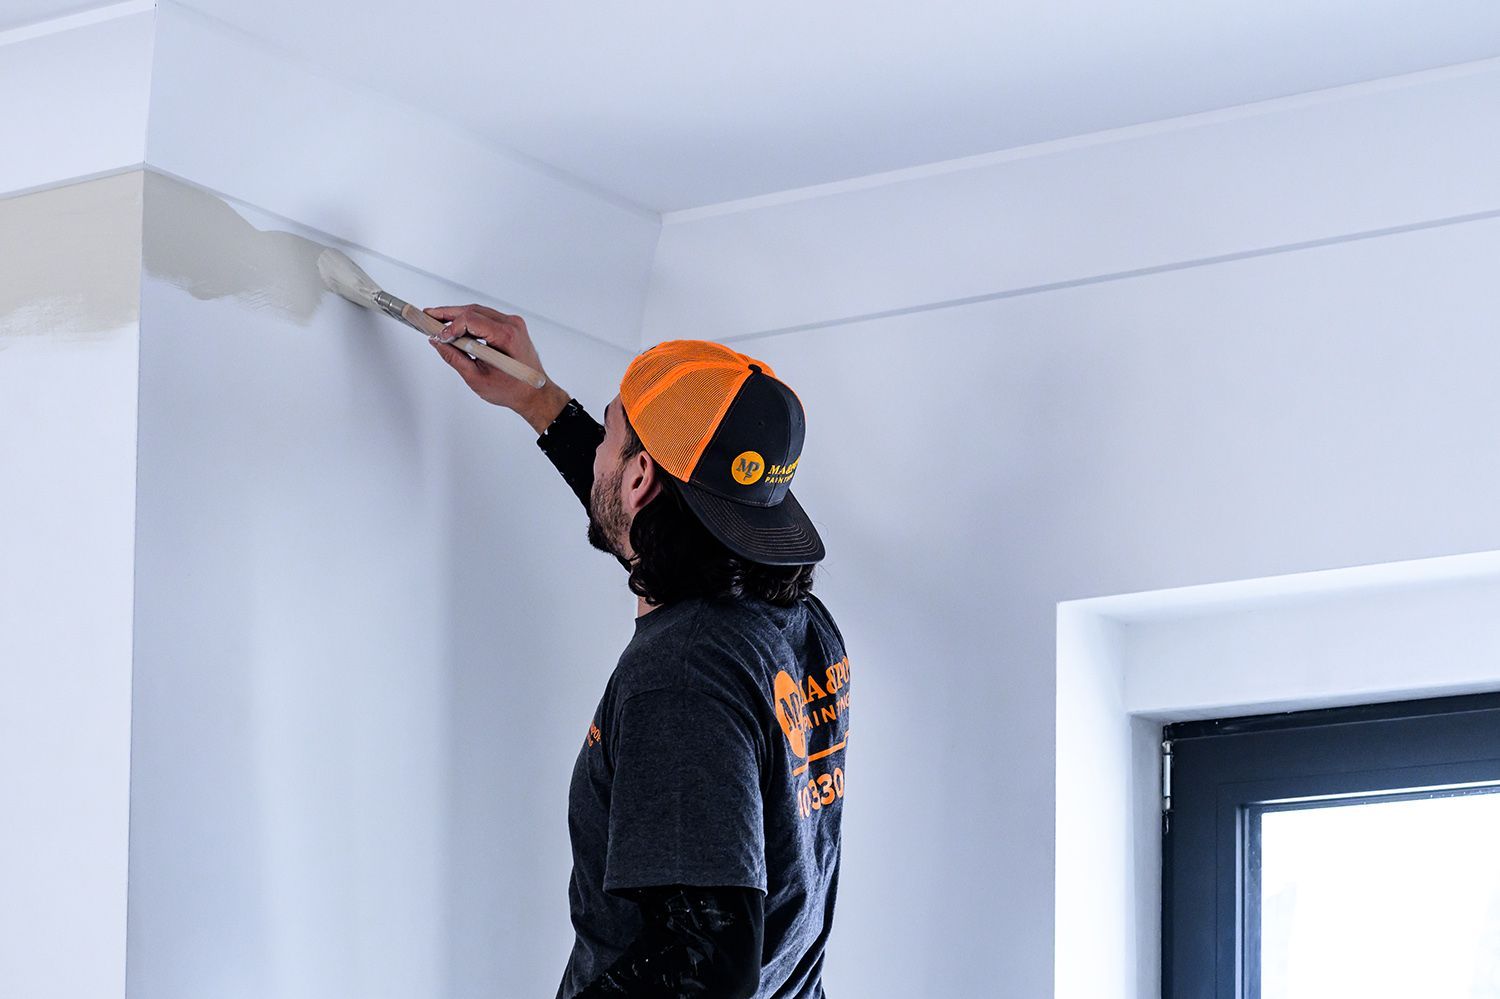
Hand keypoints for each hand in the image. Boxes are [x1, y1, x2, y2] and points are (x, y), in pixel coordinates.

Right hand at [424, 304, 568, 430]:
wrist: (534, 393)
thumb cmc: (512, 389)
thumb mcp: (477, 378)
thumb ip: (454, 358)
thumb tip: (437, 342)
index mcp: (506, 336)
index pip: (471, 319)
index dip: (451, 326)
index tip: (438, 336)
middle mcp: (512, 325)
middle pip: (473, 311)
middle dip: (448, 314)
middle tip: (427, 316)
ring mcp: (512, 324)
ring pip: (478, 312)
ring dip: (457, 316)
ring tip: (436, 320)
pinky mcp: (510, 327)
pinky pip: (485, 318)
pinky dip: (468, 321)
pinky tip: (454, 326)